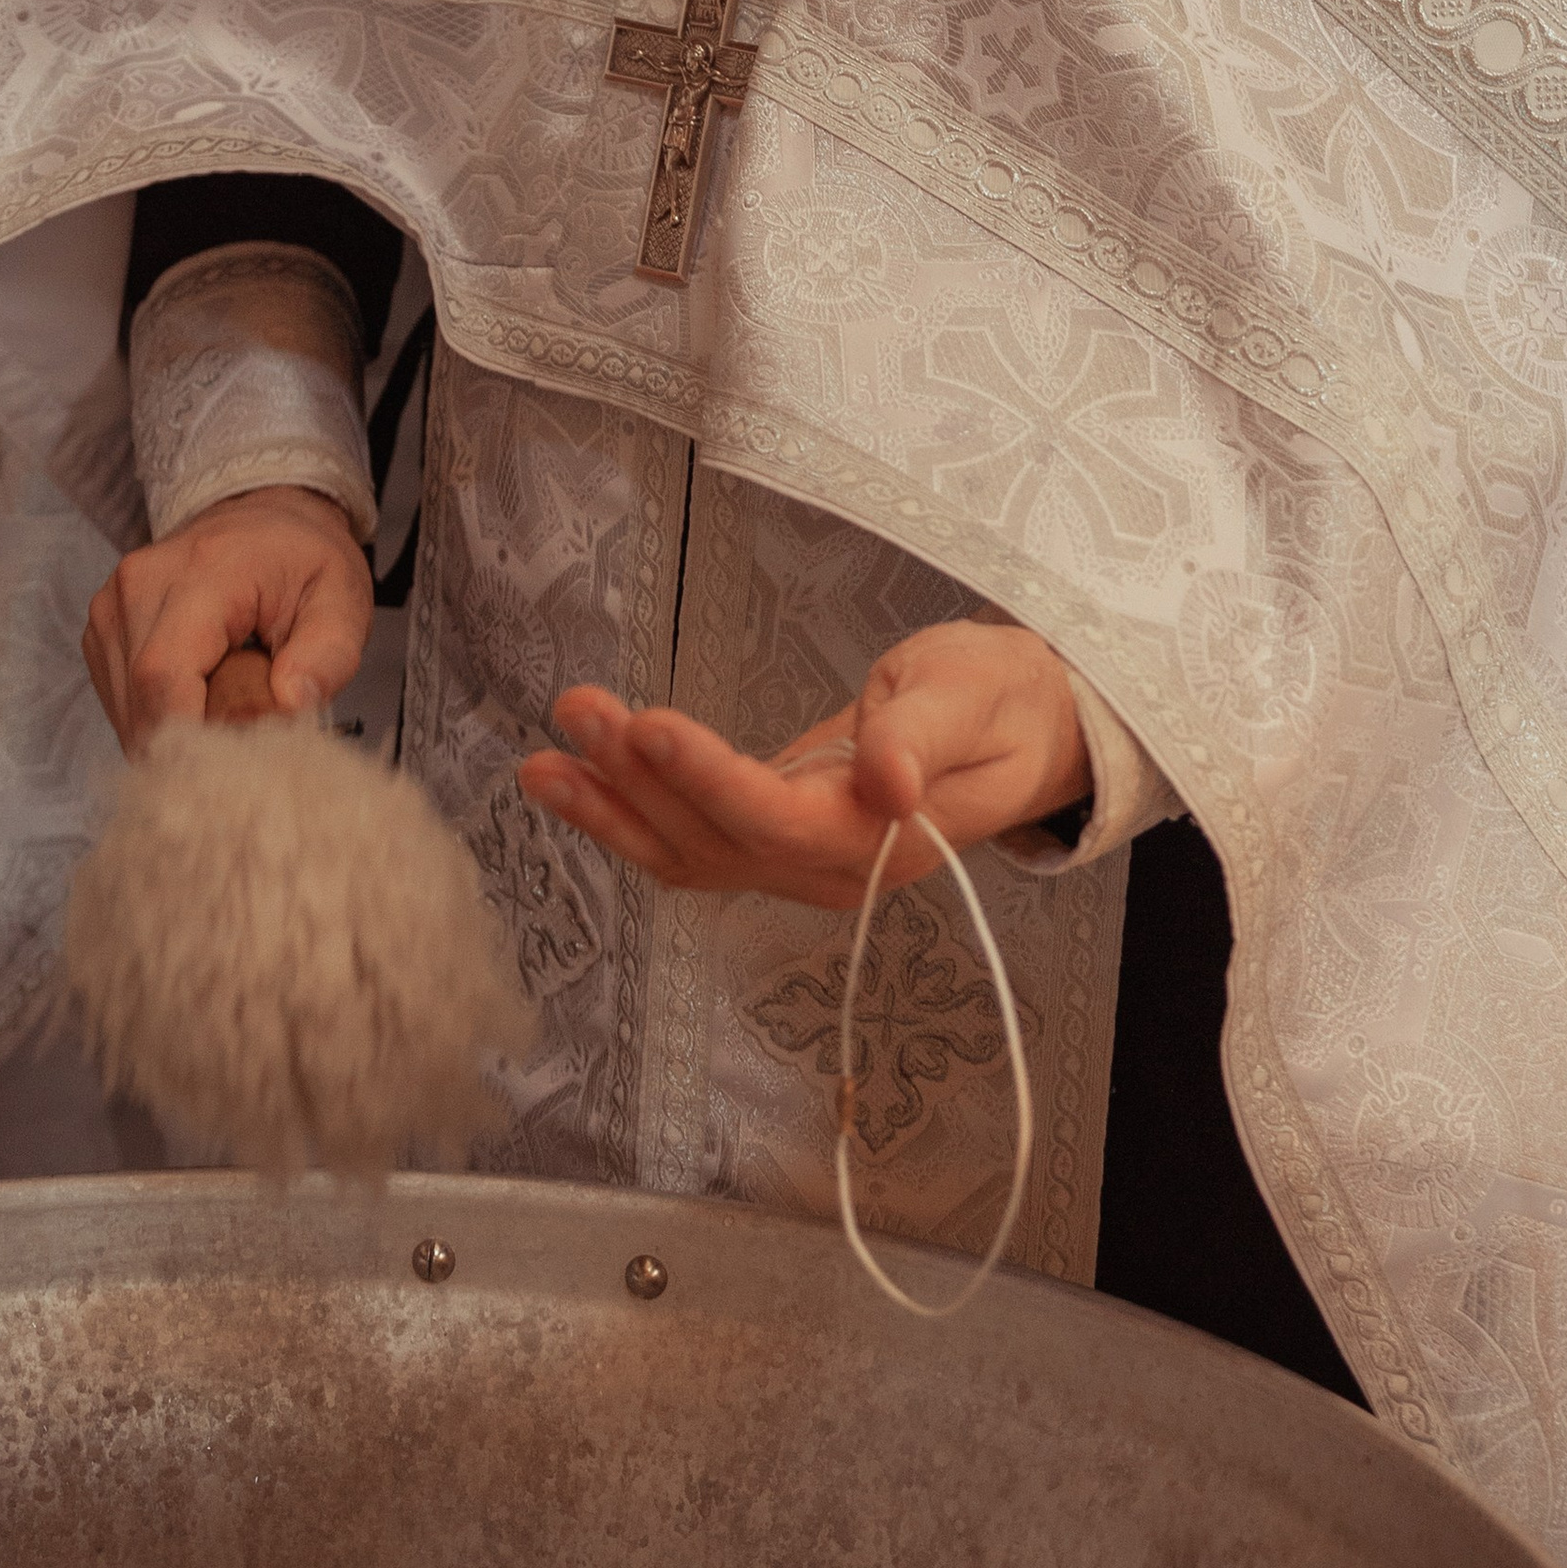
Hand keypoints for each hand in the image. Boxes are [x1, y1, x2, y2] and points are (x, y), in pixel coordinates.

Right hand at [81, 485, 373, 752]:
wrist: (263, 518)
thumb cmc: (302, 559)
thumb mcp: (343, 598)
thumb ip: (329, 654)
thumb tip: (292, 702)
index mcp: (201, 570)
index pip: (164, 675)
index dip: (188, 738)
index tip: (231, 774)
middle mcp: (139, 584)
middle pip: (143, 703)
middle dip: (192, 744)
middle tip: (245, 747)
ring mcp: (111, 608)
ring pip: (127, 711)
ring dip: (175, 733)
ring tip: (227, 708)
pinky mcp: (102, 632)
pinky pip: (121, 702)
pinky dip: (159, 719)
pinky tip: (199, 699)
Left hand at [520, 617, 1090, 906]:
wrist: (1024, 731)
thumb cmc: (1001, 701)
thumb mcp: (972, 697)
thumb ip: (923, 737)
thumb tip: (887, 782)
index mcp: (885, 841)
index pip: (777, 821)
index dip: (707, 781)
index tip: (648, 728)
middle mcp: (831, 870)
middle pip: (715, 841)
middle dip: (637, 781)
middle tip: (575, 713)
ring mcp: (800, 863)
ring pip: (688, 853)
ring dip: (612, 808)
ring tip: (542, 760)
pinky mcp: (775, 840)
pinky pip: (692, 843)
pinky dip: (629, 815)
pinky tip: (578, 783)